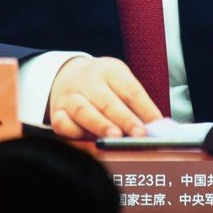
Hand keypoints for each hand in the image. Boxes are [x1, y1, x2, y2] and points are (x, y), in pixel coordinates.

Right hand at [47, 57, 162, 138]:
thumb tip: (155, 128)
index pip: (130, 89)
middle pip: (107, 101)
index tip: (156, 124)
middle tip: (139, 134)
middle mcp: (88, 81)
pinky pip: (62, 124)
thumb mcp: (120, 82)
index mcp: (110, 71)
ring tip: (115, 137)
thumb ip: (136, 104)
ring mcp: (70, 96)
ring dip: (100, 125)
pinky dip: (73, 133)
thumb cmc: (103, 85)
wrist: (67, 75)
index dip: (144, 107)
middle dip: (125, 119)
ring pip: (83, 111)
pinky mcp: (56, 112)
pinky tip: (87, 142)